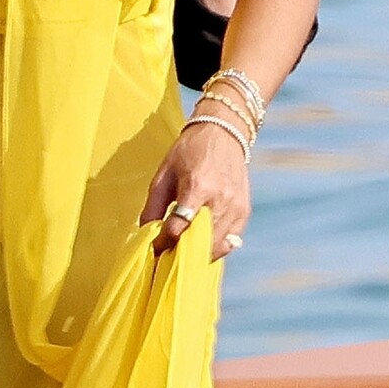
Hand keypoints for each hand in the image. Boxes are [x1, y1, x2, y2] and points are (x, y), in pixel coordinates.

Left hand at [139, 116, 251, 261]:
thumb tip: (145, 232)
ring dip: (198, 252)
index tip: (155, 247)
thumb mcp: (164, 173)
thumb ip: (153, 205)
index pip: (178, 227)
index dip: (163, 242)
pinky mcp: (244, 211)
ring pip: (216, 246)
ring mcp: (235, 207)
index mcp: (197, 187)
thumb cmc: (189, 151)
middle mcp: (220, 199)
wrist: (223, 134)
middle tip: (167, 253)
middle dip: (180, 251)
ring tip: (183, 250)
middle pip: (199, 241)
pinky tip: (202, 244)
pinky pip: (231, 241)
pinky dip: (216, 248)